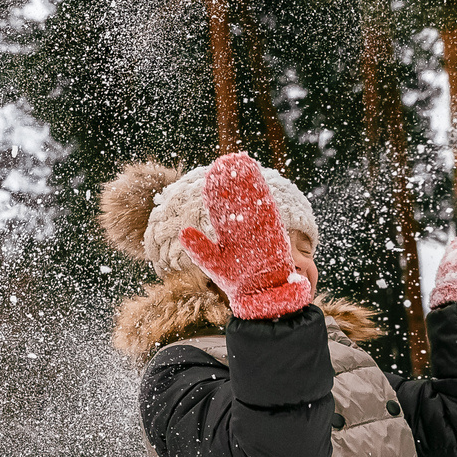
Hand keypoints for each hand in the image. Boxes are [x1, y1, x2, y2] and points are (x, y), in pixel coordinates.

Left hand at [180, 153, 312, 319]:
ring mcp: (260, 229)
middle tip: (228, 160)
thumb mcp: (214, 264)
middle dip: (234, 181)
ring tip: (244, 163)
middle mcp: (243, 228)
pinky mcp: (274, 232)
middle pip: (238, 200)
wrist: (263, 296)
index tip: (212, 172)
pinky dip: (264, 196)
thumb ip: (200, 248)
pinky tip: (260, 181)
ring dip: (249, 183)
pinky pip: (269, 211)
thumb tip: (182, 231)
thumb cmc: (238, 283)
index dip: (217, 191)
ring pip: (253, 201)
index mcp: (228, 234)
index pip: (220, 207)